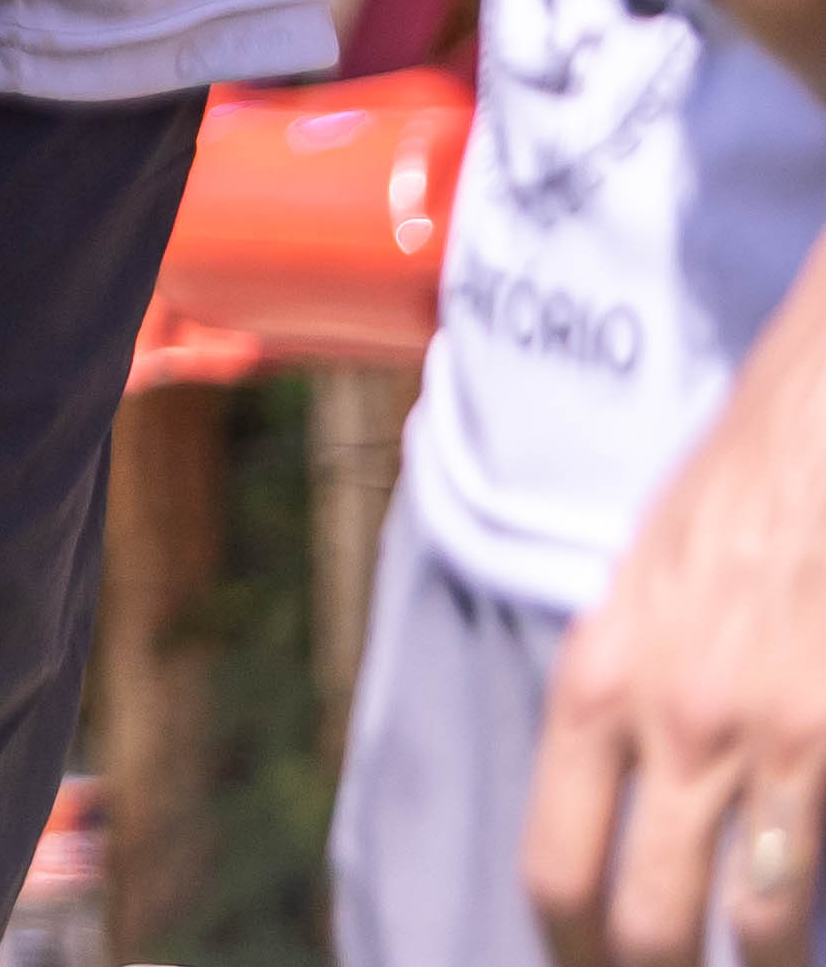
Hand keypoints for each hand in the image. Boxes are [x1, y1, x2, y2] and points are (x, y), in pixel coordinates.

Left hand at [528, 251, 825, 961]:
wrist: (815, 439)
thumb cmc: (726, 506)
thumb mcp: (628, 597)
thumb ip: (613, 702)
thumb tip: (607, 806)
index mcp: (593, 687)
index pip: (555, 864)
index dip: (568, 944)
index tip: (586, 965)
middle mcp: (671, 727)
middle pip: (648, 923)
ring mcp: (767, 742)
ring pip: (757, 923)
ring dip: (757, 962)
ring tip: (757, 965)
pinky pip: (821, 872)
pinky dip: (811, 908)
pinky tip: (812, 926)